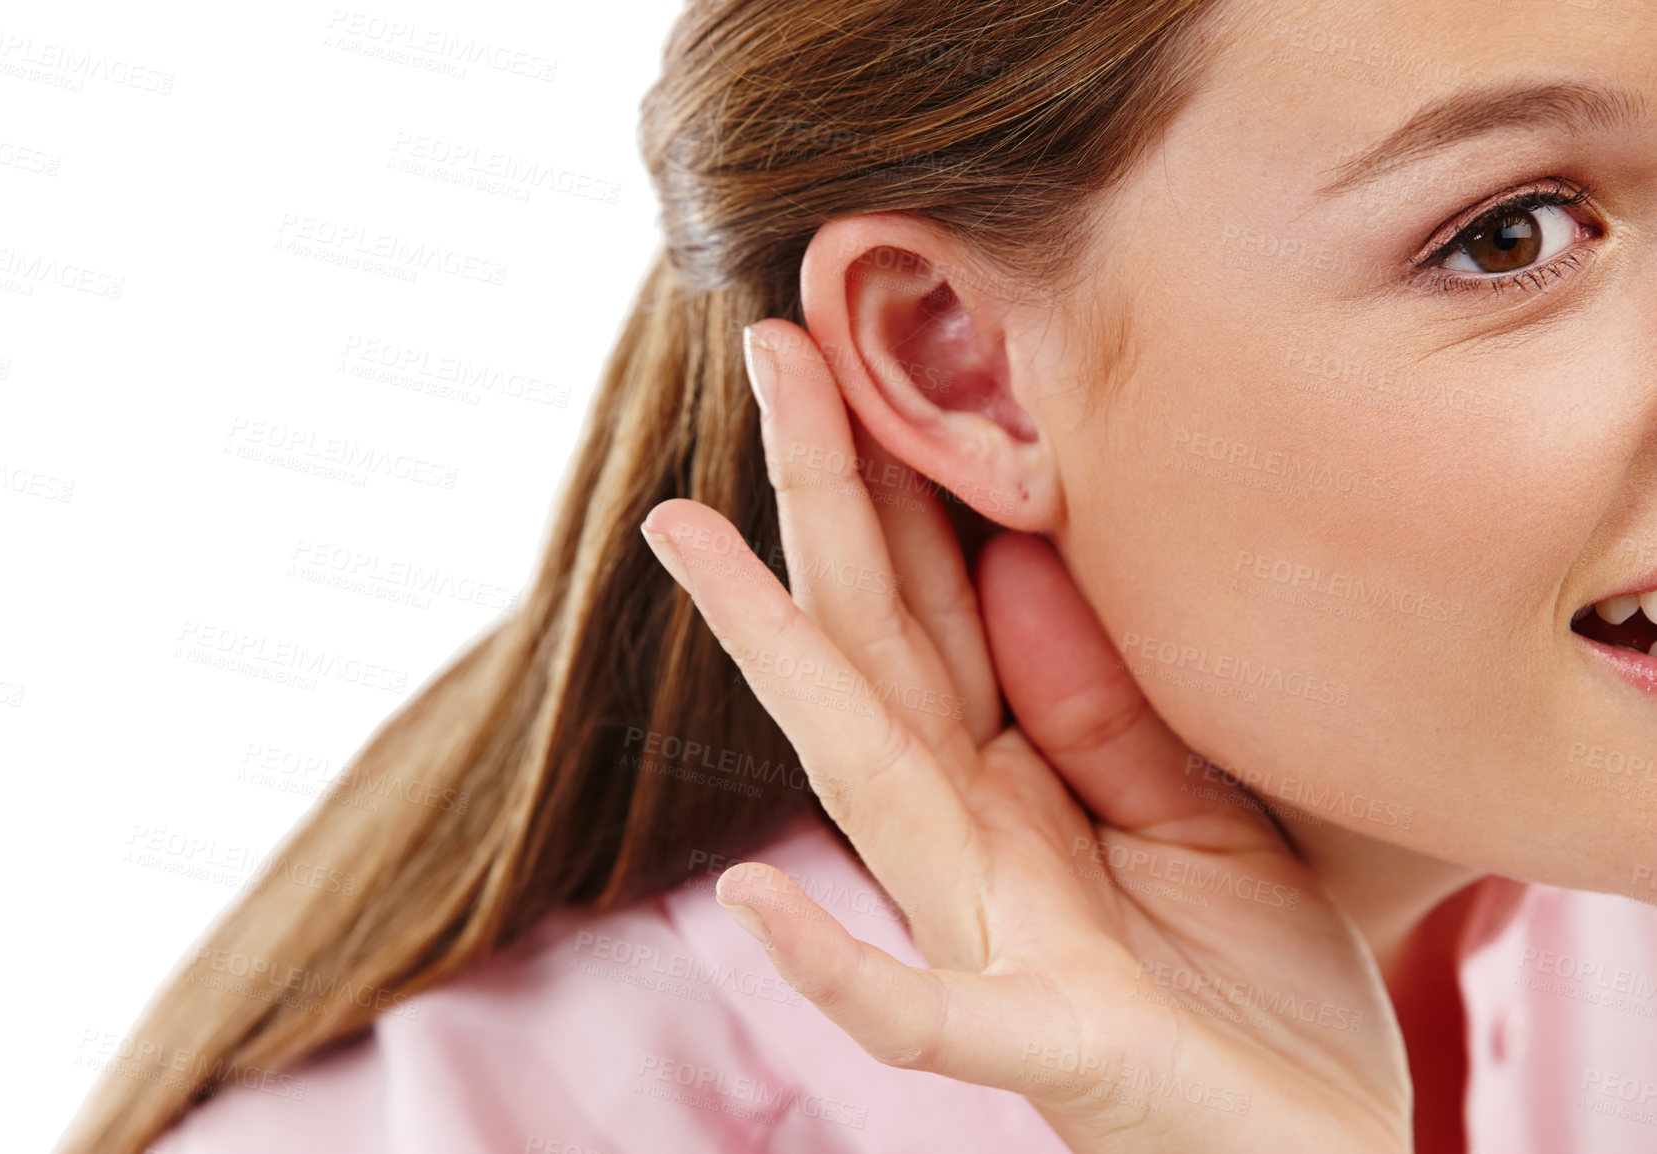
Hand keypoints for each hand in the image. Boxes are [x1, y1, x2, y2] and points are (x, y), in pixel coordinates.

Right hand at [638, 320, 1411, 1152]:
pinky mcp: (1047, 1044)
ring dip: (774, 658)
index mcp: (1013, 778)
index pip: (932, 604)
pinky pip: (924, 1015)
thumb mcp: (1196, 808)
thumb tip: (1017, 568)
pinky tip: (754, 900)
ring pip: (866, 777)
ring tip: (690, 538)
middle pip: (878, 642)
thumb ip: (1103, 708)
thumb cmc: (1251, 987)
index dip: (890, 477)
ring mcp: (993, 937)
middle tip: (767, 344)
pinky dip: (835, 968)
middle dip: (821, 494)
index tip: (849, 352)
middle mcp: (972, 840)